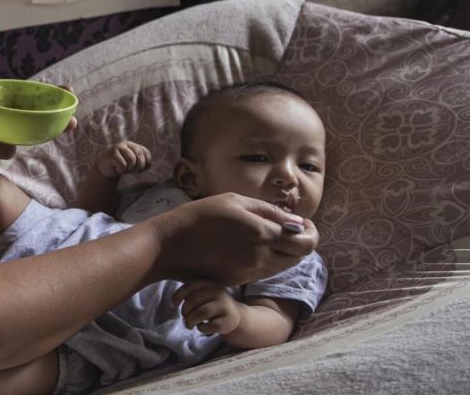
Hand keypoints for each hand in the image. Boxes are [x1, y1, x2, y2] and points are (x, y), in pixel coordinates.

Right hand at [95, 141, 150, 176]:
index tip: (141, 170)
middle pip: (139, 155)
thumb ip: (142, 163)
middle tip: (133, 172)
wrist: (105, 169)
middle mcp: (126, 144)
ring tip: (124, 170)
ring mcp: (118, 147)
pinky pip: (123, 164)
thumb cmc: (121, 166)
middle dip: (139, 167)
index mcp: (133, 145)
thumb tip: (150, 164)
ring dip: (129, 169)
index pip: (145, 152)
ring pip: (132, 160)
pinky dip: (122, 170)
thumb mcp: (133, 164)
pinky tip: (117, 169)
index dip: (146, 163)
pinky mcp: (112, 154)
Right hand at [145, 192, 318, 285]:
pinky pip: (264, 271)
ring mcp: (250, 271)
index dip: (311, 232)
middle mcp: (261, 256)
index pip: (306, 241)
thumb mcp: (233, 201)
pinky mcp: (239, 280)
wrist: (169, 246)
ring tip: (266, 236)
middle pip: (299, 256)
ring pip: (283, 265)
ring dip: (284, 252)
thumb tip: (294, 221)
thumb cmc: (199, 216)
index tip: (302, 223)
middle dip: (301, 243)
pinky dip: (266, 259)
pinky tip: (249, 246)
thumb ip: (267, 210)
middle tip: (288, 230)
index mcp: (262, 233)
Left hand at [172, 280, 241, 334]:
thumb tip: (172, 304)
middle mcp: (218, 292)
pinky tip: (201, 327)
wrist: (234, 314)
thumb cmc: (210, 303)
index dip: (178, 296)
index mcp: (209, 283)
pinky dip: (201, 328)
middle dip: (185, 311)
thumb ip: (187, 294)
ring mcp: (225, 306)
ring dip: (190, 321)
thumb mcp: (201, 294)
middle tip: (185, 317)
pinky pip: (210, 326)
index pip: (189, 286)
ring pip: (201, 313)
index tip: (173, 305)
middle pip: (194, 300)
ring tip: (189, 324)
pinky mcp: (229, 320)